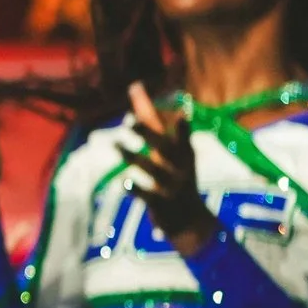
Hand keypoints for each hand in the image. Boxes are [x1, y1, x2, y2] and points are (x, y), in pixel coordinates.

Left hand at [123, 82, 215, 256]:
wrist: (191, 221)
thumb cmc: (175, 175)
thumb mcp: (168, 149)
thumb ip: (151, 119)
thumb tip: (135, 86)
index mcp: (183, 153)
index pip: (175, 132)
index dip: (169, 115)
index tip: (177, 102)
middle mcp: (180, 167)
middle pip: (165, 147)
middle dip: (148, 134)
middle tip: (129, 119)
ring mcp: (171, 186)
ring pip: (153, 170)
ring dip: (134, 158)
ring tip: (116, 145)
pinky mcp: (161, 204)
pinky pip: (148, 196)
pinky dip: (137, 190)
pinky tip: (125, 183)